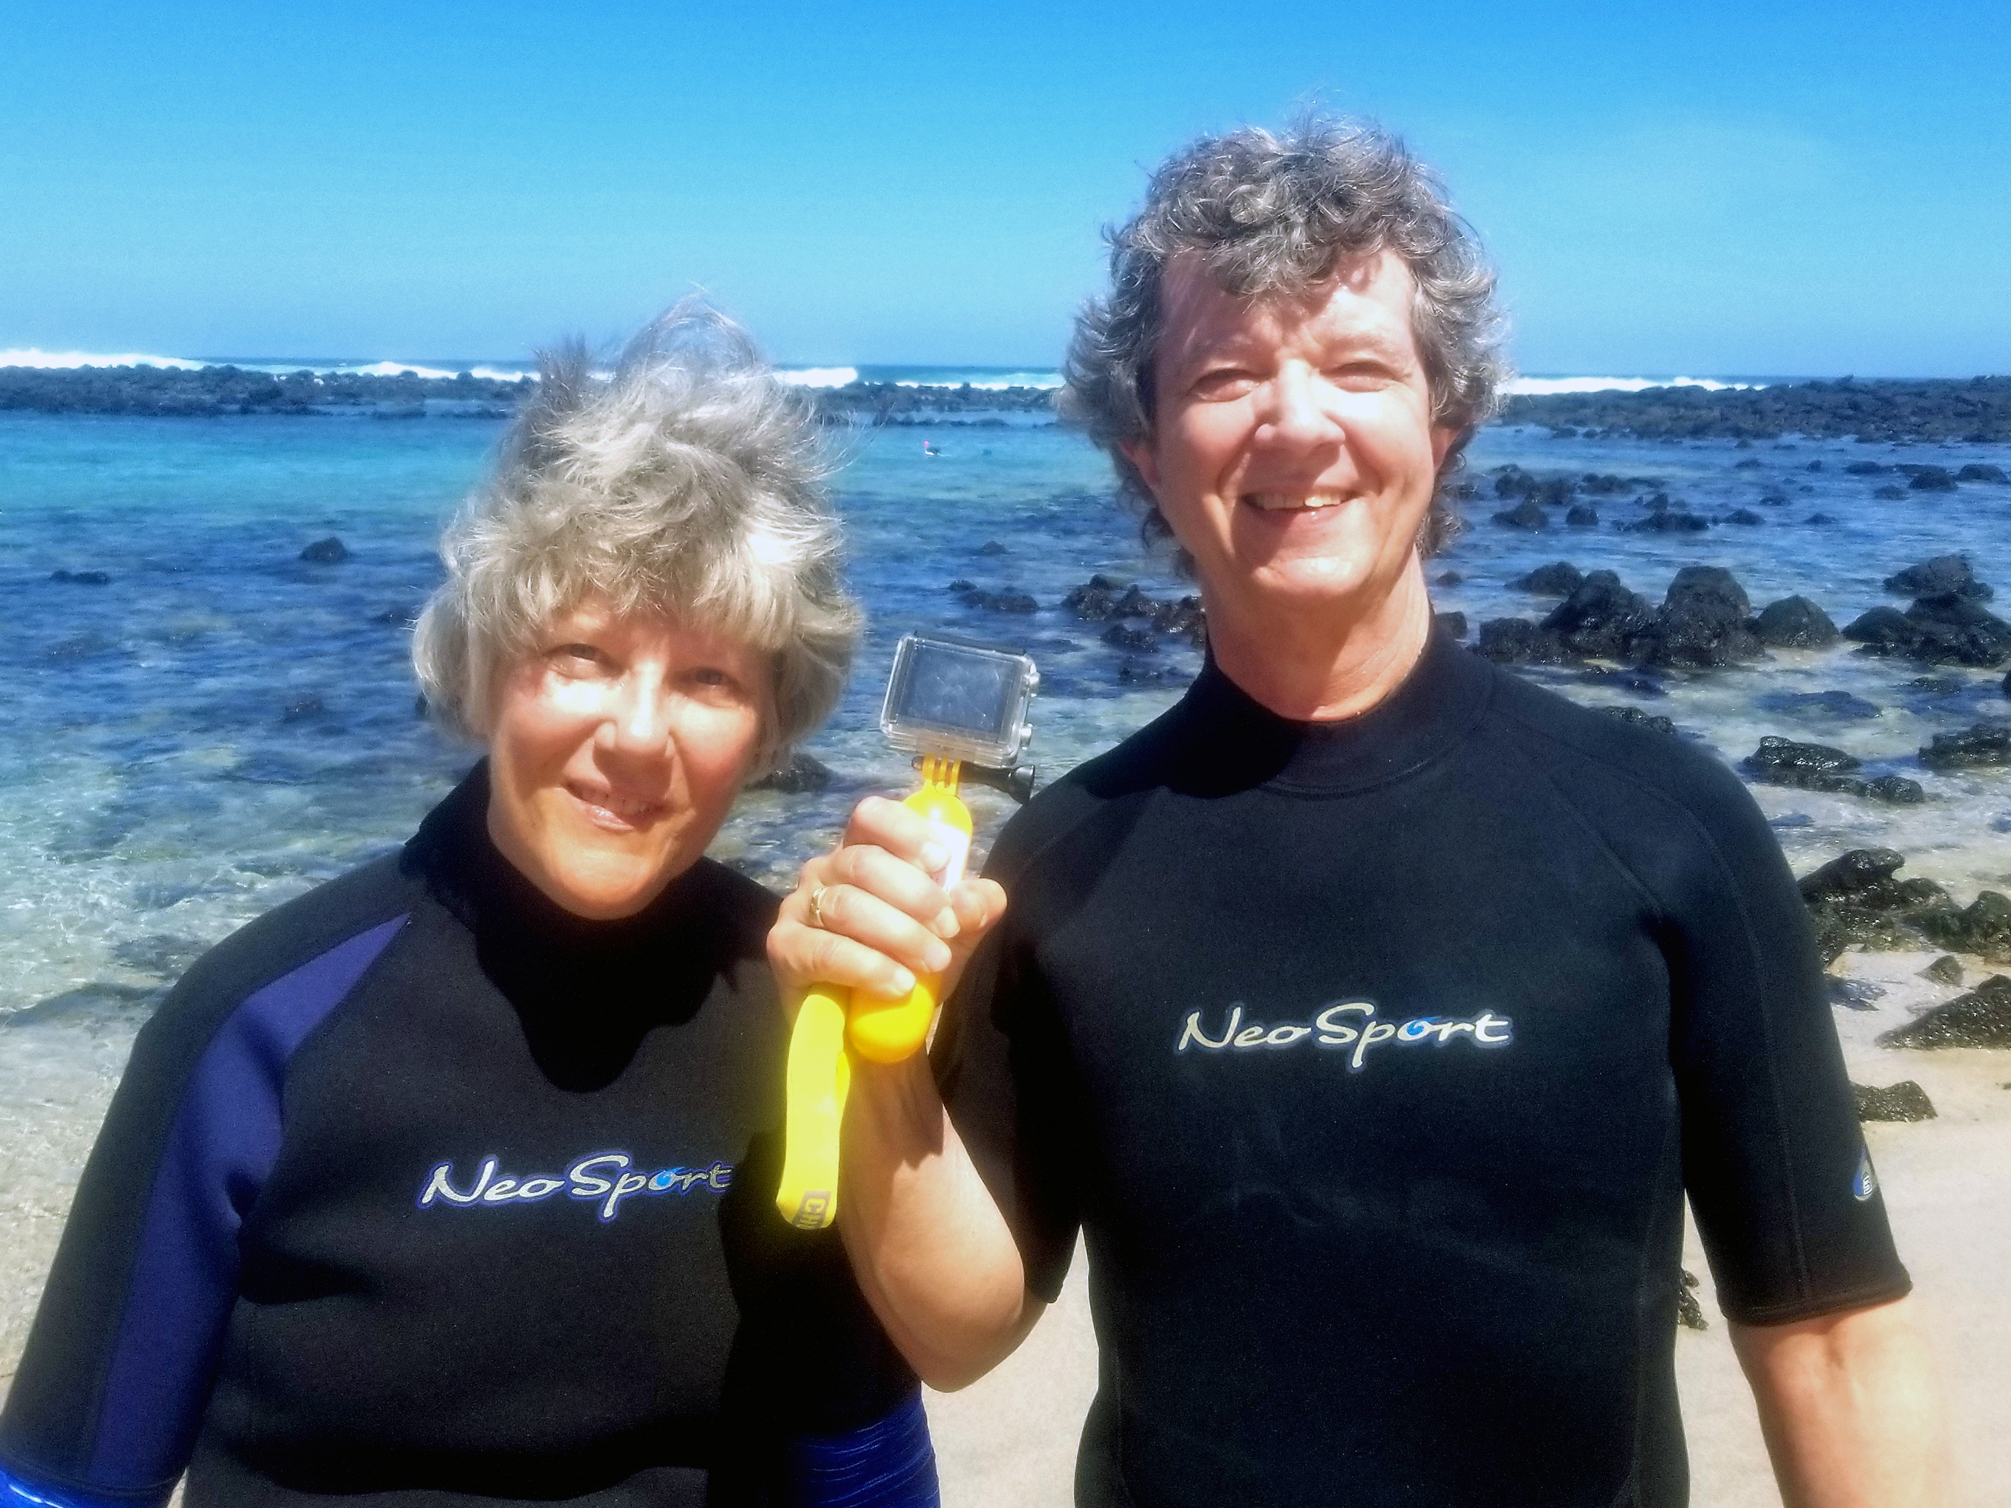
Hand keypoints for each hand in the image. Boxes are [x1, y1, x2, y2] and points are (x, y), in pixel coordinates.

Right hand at [769, 796, 1007, 1017]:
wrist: (876, 1032)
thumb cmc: (910, 965)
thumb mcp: (954, 937)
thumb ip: (973, 910)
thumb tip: (973, 898)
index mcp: (863, 852)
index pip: (871, 817)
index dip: (905, 831)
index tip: (942, 861)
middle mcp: (825, 870)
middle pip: (863, 862)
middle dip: (915, 895)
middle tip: (948, 930)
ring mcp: (798, 906)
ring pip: (846, 905)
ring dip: (899, 934)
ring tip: (933, 962)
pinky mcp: (784, 947)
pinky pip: (825, 950)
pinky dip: (869, 967)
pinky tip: (899, 985)